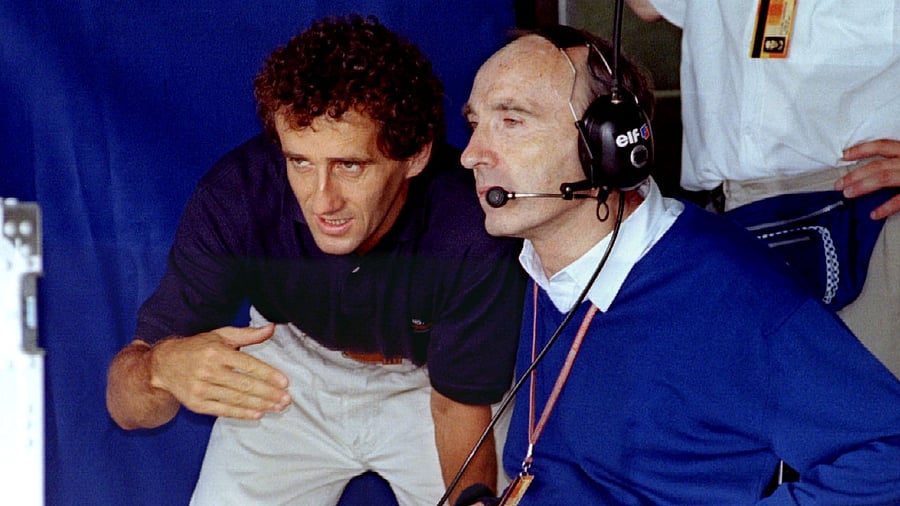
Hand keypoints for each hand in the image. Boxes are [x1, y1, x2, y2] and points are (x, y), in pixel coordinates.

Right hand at [149, 324, 290, 419]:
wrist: (163, 365)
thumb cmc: (197, 347)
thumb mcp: (220, 335)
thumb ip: (247, 334)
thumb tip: (271, 328)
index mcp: (216, 352)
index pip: (247, 364)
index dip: (267, 374)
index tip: (285, 382)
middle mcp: (208, 370)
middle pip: (243, 385)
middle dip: (268, 393)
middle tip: (286, 399)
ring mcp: (200, 389)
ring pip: (235, 399)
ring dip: (259, 405)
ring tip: (277, 407)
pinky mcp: (196, 404)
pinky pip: (222, 410)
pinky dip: (241, 413)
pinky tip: (257, 414)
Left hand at [836, 139, 899, 218]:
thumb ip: (896, 161)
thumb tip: (876, 168)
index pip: (882, 146)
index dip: (862, 149)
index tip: (844, 155)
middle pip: (877, 165)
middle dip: (855, 174)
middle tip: (838, 184)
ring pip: (884, 177)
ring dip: (863, 186)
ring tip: (848, 194)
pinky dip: (886, 207)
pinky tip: (874, 214)